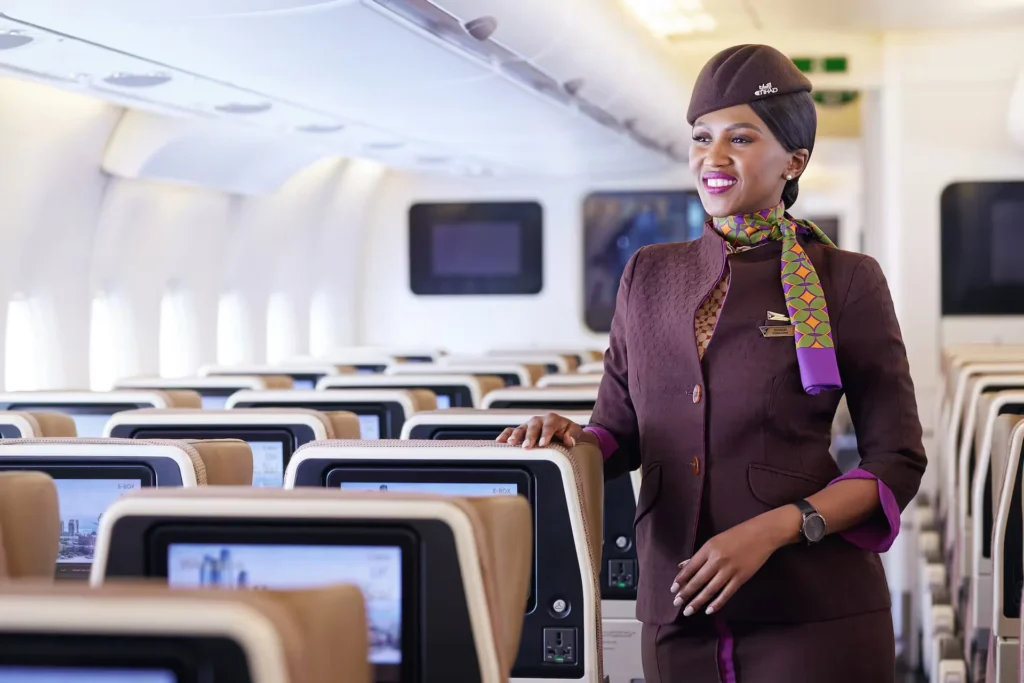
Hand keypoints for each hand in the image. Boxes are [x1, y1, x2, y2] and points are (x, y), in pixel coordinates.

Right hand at [496, 413, 585, 448]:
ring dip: (516, 435)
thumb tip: (569, 440)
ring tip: (512, 443)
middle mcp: (539, 420)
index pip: (549, 426)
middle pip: (533, 427)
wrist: (564, 430)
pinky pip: (511, 430)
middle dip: (530, 436)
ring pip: (521, 428)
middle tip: (528, 446)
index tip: (543, 444)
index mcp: (552, 419)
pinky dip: (505, 435)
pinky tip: (499, 441)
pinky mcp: (522, 430)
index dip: (545, 434)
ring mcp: (529, 425)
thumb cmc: (568, 431)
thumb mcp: (575, 431)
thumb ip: (574, 434)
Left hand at [669, 515, 788, 615]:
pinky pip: (727, 593)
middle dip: (686, 593)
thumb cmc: (736, 536)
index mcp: (708, 549)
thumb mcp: (714, 541)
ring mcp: (729, 570)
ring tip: (688, 611)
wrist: (761, 534)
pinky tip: (708, 611)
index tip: (673, 590)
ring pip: (710, 589)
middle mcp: (716, 560)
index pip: (690, 567)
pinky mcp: (741, 578)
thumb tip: (682, 566)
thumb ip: (699, 555)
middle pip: (698, 580)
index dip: (681, 579)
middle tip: (676, 603)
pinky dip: (717, 603)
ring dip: (697, 601)